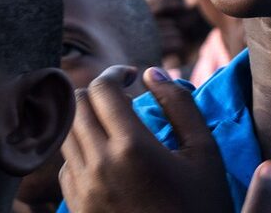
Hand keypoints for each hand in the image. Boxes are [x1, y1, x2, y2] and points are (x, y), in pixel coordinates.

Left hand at [60, 66, 231, 212]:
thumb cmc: (201, 205)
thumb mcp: (205, 152)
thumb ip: (181, 105)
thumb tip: (153, 73)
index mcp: (132, 147)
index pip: (102, 88)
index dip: (116, 73)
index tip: (132, 77)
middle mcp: (99, 166)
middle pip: (77, 105)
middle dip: (99, 93)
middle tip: (123, 98)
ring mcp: (82, 190)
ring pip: (66, 134)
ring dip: (87, 121)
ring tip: (115, 125)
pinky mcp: (77, 209)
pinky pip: (65, 166)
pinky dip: (81, 151)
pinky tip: (108, 157)